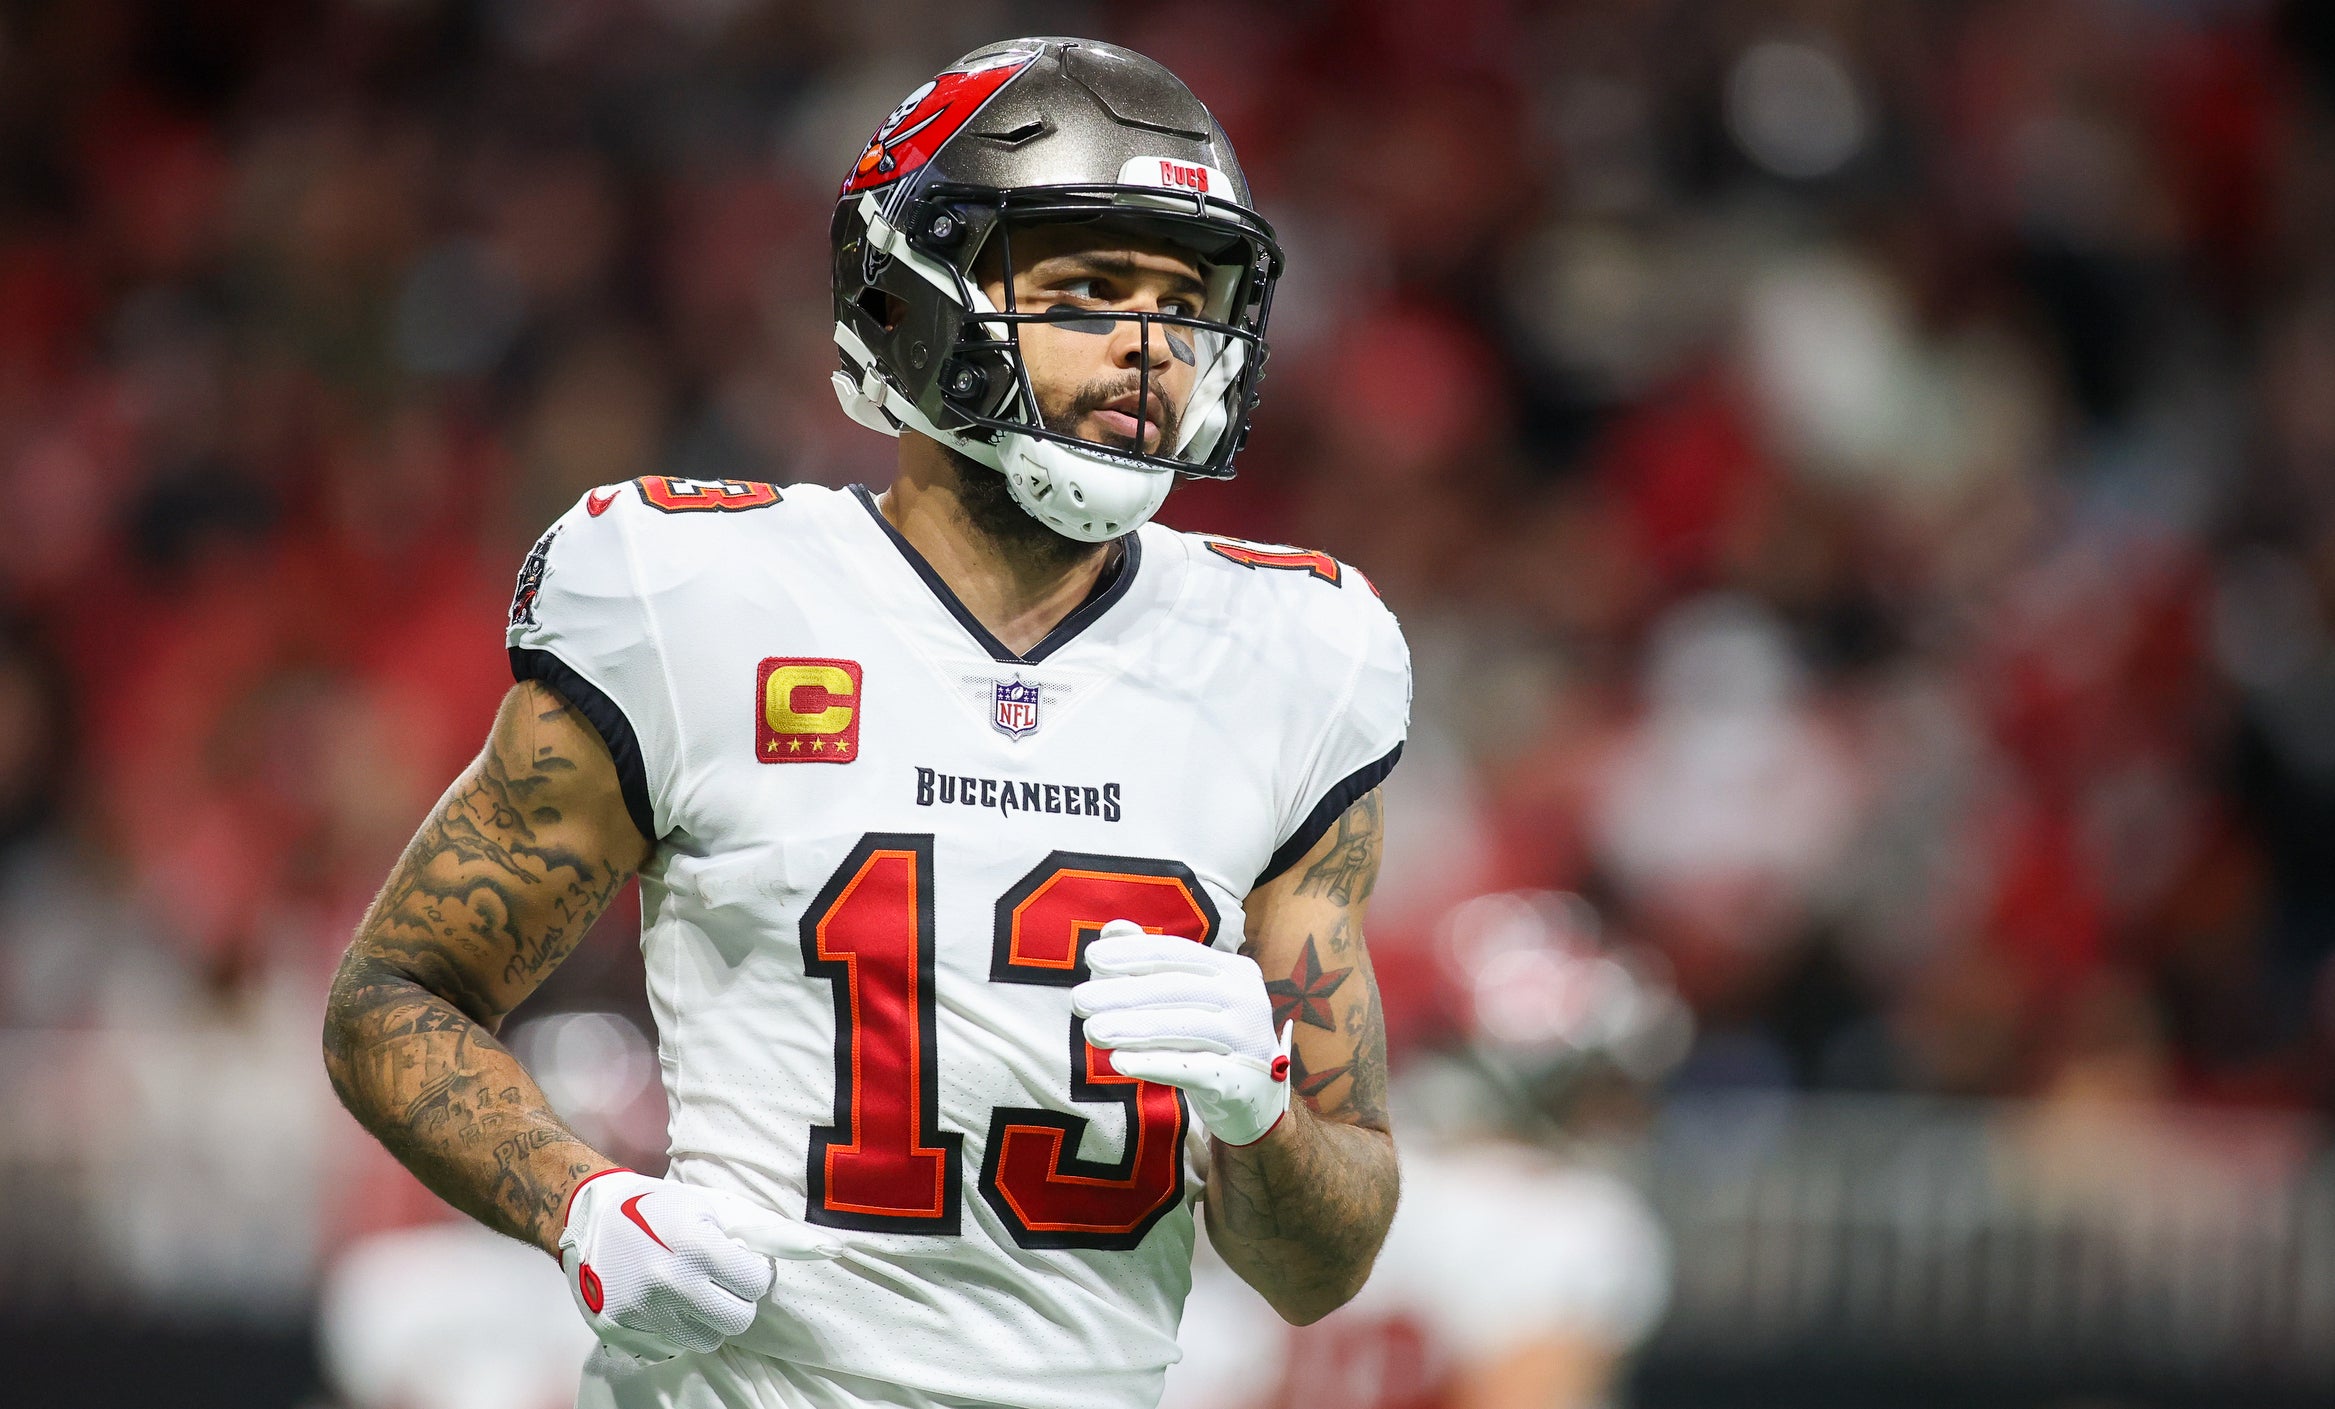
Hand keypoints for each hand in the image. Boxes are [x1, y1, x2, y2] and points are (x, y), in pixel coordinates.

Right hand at [557, 1169, 842, 1362]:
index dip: (752, 1270)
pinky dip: (676, 1329)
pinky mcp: (622, 1334)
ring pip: (708, 1339)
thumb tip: (833, 1249)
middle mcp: (669, 1285)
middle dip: (735, 1299)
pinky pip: (673, 1348)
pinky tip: (664, 1302)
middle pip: (738, 1320)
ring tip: (690, 1287)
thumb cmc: (664, 1207)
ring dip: (707, 1316)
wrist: (590, 1216)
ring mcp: (643, 1314)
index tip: (736, 1257)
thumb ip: (775, 1232)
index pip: (758, 1284)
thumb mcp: (718, 1207)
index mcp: (697, 1248)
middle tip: (716, 1275)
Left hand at [1072, 920, 1293, 1146]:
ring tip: (1091, 1031)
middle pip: (1176, 989)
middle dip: (1122, 993)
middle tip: (1079, 1000)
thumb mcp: (1189, 996)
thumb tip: (1112, 930)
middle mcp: (1246, 999)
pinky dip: (1154, 1064)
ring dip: (1132, 1028)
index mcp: (1233, 969)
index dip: (1133, 953)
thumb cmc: (1211, 1038)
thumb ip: (1153, 962)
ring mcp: (1247, 1040)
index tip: (1091, 958)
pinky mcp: (1239, 1080)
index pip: (1177, 954)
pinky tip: (1120, 1062)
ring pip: (1184, 1027)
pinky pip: (1192, 1069)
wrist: (1254, 1097)